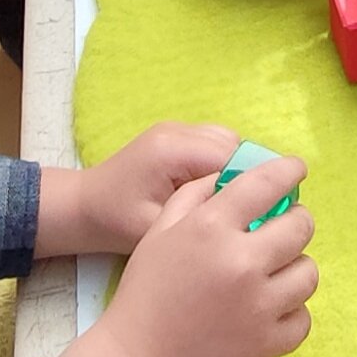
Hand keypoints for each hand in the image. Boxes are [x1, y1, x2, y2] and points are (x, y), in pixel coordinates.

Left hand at [39, 122, 242, 257]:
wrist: (84, 206)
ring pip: (231, 142)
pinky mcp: (177, 135)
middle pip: (237, 145)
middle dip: (251, 177)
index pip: (234, 158)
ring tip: (239, 205)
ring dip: (240, 170)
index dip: (258, 184)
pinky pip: (216, 144)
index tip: (273, 214)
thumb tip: (249, 215)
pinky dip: (227, 165)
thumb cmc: (115, 223)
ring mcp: (177, 128)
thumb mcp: (159, 228)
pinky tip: (220, 194)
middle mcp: (177, 130)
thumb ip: (201, 217)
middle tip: (257, 213)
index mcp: (172, 150)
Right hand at [62, 157, 315, 356]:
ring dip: (294, 267)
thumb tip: (236, 175)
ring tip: (273, 273)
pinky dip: (290, 311)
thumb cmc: (147, 289)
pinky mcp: (271, 342)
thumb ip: (197, 194)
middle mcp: (243, 262)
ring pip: (309, 273)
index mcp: (211, 228)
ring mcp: (261, 306)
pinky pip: (304, 317)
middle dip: (295, 221)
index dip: (288, 171)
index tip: (296, 170)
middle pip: (301, 227)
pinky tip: (267, 308)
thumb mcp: (160, 229)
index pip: (267, 184)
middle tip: (282, 228)